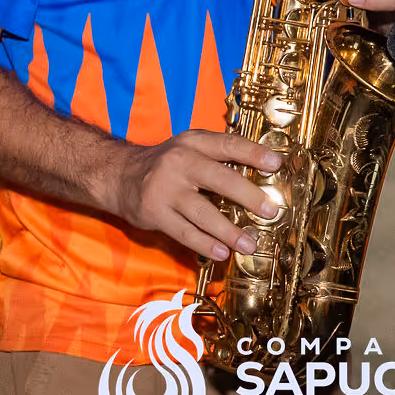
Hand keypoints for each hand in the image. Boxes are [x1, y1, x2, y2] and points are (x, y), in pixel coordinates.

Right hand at [105, 130, 282, 262]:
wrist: (118, 175)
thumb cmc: (165, 165)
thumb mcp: (188, 149)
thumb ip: (219, 158)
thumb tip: (263, 179)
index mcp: (192, 143)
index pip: (227, 144)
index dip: (253, 153)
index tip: (276, 164)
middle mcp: (178, 162)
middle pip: (219, 179)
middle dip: (248, 196)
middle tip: (270, 211)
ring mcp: (164, 188)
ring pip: (203, 212)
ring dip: (229, 231)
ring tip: (249, 244)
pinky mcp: (154, 212)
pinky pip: (184, 232)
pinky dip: (205, 244)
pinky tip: (222, 252)